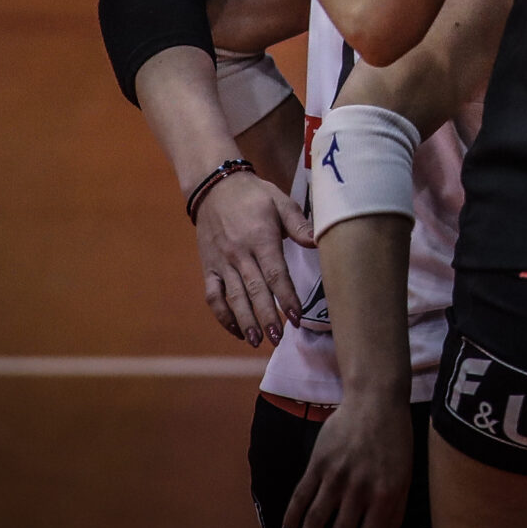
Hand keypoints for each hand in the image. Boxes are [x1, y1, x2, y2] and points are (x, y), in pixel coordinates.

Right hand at [196, 169, 313, 345]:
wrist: (214, 187)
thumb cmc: (254, 195)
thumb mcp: (281, 201)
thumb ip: (299, 224)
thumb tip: (318, 242)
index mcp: (261, 238)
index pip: (275, 273)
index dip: (286, 297)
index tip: (296, 317)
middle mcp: (239, 254)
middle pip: (254, 290)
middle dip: (265, 317)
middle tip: (276, 339)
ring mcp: (221, 263)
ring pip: (232, 297)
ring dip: (244, 321)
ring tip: (257, 340)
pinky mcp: (209, 268)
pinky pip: (213, 296)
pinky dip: (222, 315)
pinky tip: (236, 330)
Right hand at [285, 390, 414, 527]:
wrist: (376, 399)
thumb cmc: (395, 439)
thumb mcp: (405, 474)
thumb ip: (396, 509)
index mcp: (384, 494)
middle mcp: (359, 488)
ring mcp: (336, 475)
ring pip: (315, 520)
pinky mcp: (318, 462)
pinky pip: (301, 495)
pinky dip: (291, 516)